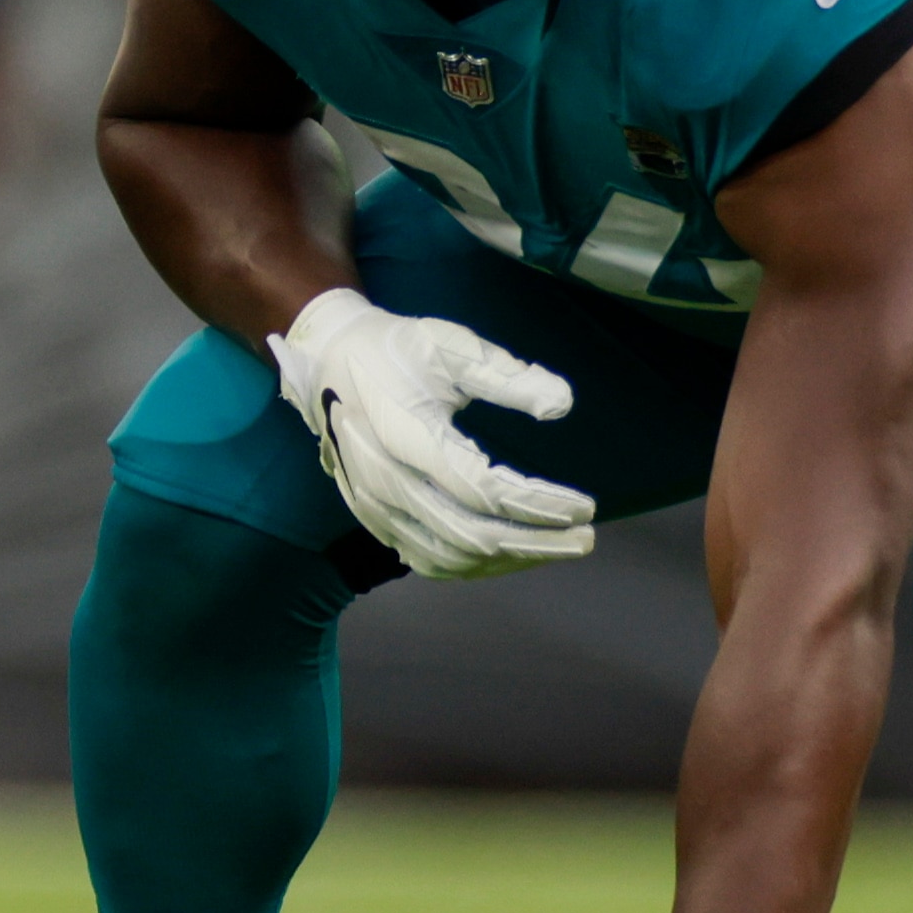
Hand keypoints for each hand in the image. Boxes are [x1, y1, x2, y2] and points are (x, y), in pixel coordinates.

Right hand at [267, 286, 594, 578]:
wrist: (327, 362)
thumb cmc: (394, 351)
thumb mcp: (450, 346)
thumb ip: (507, 376)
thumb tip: (562, 405)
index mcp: (403, 435)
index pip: (482, 489)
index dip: (537, 504)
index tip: (584, 506)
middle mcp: (383, 480)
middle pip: (470, 534)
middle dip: (536, 541)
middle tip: (585, 537)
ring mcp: (374, 505)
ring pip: (450, 557)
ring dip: (509, 559)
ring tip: (555, 546)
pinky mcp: (373, 518)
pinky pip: (428, 560)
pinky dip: (476, 565)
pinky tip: (510, 554)